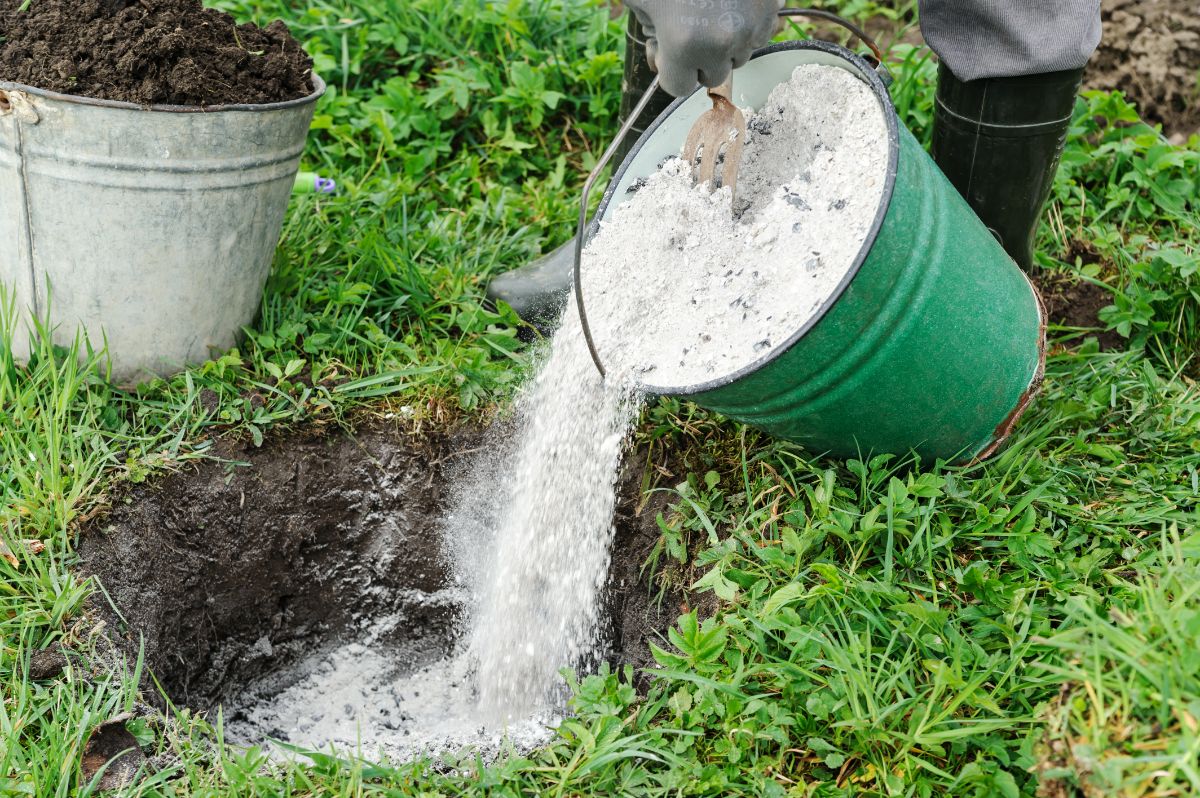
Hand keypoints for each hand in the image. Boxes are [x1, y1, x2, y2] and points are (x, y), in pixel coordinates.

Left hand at [625, 0, 783, 96]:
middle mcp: (721, 42)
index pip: (678, 86)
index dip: (668, 66)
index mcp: (683, 44)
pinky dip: (745, 23)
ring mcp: (752, 25)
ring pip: (739, 56)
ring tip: (710, 9)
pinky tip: (731, 1)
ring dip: (724, 44)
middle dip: (697, 58)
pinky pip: (759, 32)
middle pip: (711, 76)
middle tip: (688, 26)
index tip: (665, 49)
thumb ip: (649, 31)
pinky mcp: (772, 7)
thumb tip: (661, 54)